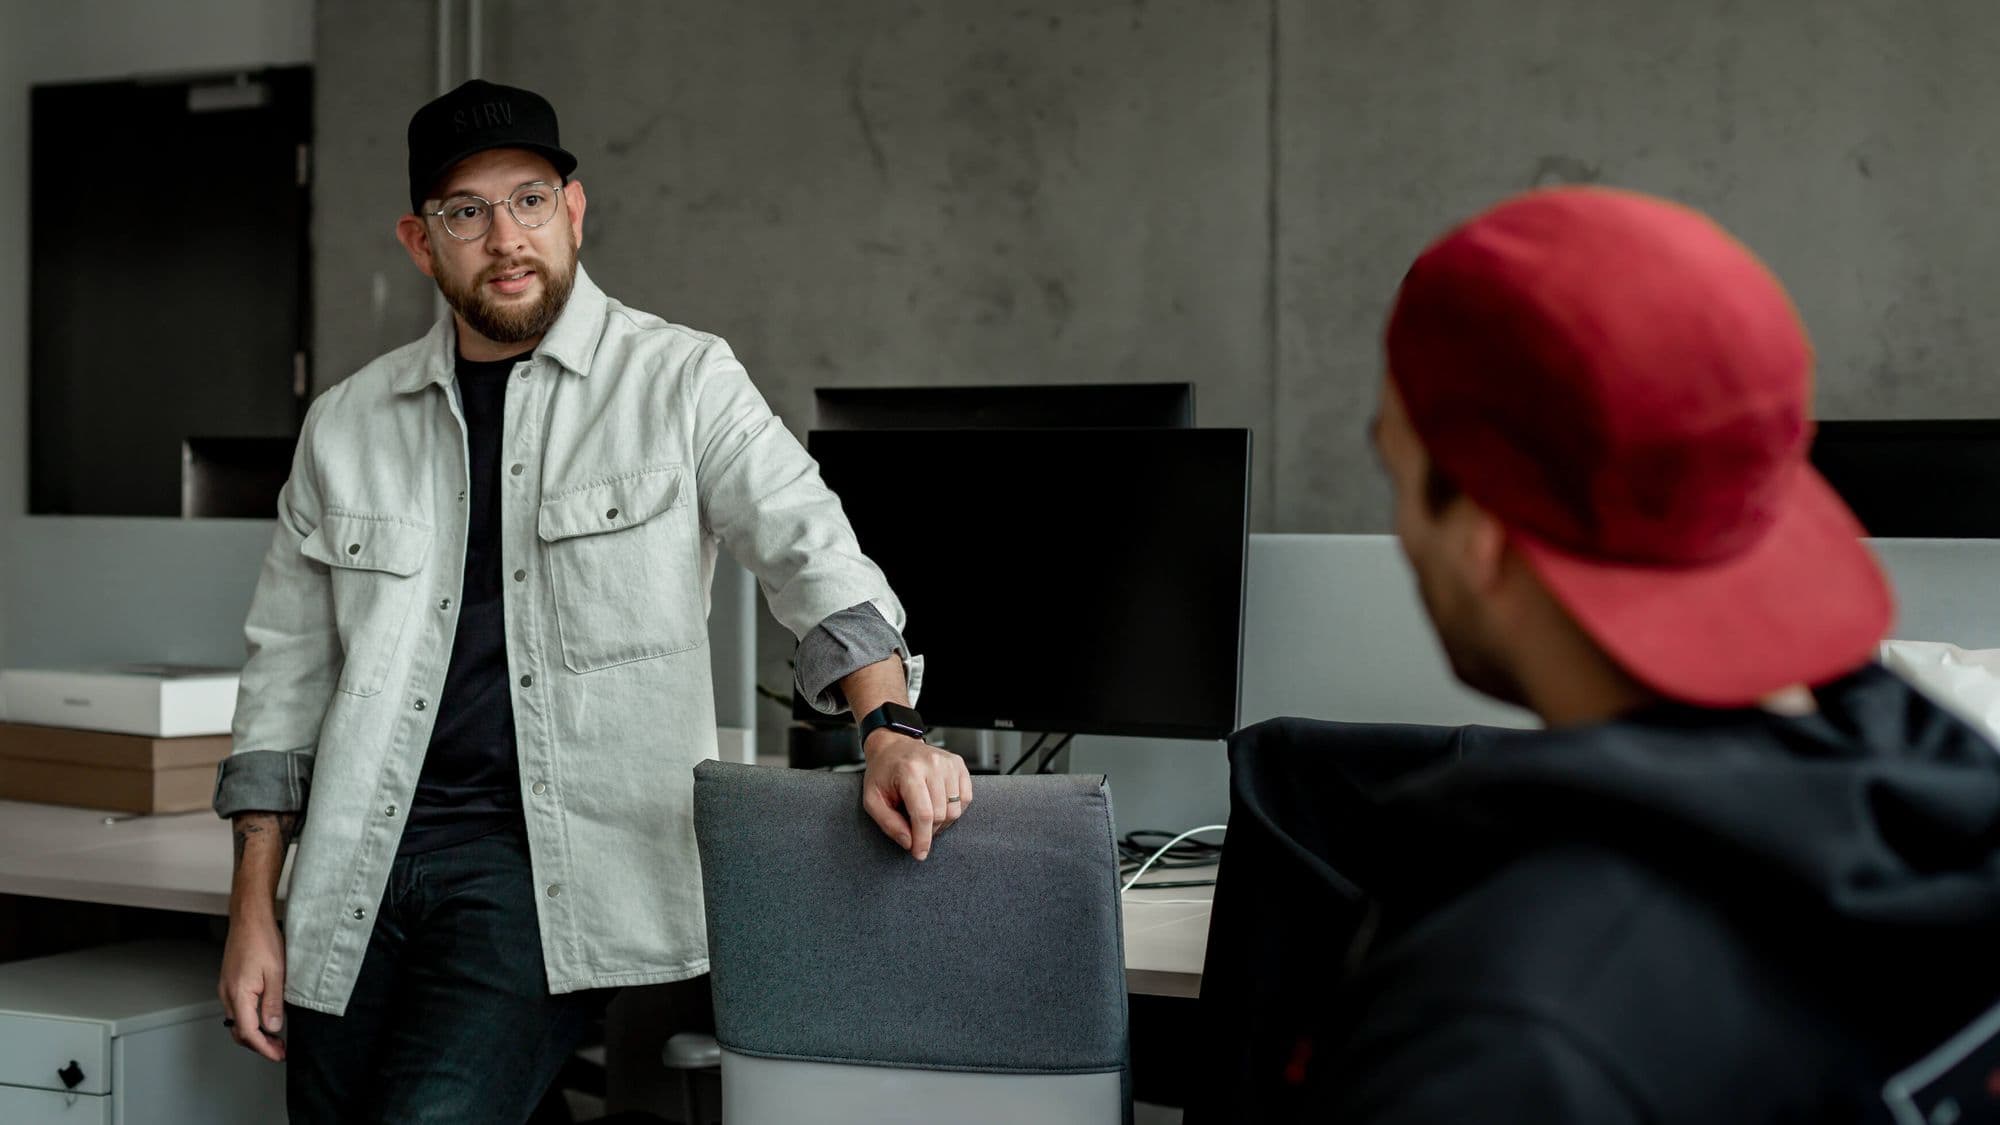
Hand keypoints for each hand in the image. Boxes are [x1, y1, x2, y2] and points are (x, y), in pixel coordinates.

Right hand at [219, 912, 287, 1061]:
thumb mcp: (276, 973)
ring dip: (254, 1034)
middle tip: (280, 1050)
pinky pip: (238, 1009)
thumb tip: (273, 1027)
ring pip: (237, 1021)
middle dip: (259, 1045)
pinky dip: (250, 1020)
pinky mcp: (230, 983)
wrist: (249, 919)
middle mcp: (227, 995)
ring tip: (275, 1038)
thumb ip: (273, 1003)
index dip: (264, 1048)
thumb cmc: (262, 940)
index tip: (278, 1055)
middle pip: (239, 1031)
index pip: (248, 1032)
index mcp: (238, 995)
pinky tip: (264, 1018)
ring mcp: (226, 989)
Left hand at [861, 731, 971, 860]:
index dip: (923, 839)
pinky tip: (938, 804)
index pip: (923, 814)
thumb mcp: (872, 799)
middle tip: (915, 827)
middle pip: (941, 814)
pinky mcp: (959, 764)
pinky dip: (954, 809)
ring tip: (925, 814)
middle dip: (929, 830)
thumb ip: (888, 824)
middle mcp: (933, 764)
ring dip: (942, 821)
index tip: (920, 854)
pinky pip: (966, 799)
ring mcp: (949, 763)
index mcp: (909, 771)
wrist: (893, 746)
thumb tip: (910, 842)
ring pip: (955, 809)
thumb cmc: (882, 773)